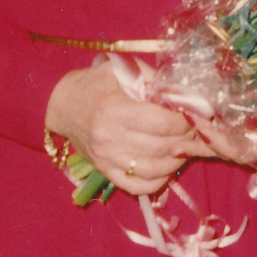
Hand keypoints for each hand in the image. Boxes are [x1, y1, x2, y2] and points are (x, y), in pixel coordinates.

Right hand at [46, 61, 212, 196]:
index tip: (192, 113)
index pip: (161, 122)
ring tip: (185, 146)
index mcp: (115, 110)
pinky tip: (167, 167)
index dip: (184, 120)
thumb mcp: (119, 69)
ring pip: (154, 170)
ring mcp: (107, 159)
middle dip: (186, 138)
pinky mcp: (105, 172)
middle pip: (161, 147)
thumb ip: (150, 77)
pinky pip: (137, 187)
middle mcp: (110, 139)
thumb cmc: (93, 84)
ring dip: (177, 161)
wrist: (61, 106)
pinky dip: (158, 181)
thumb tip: (182, 91)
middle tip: (194, 129)